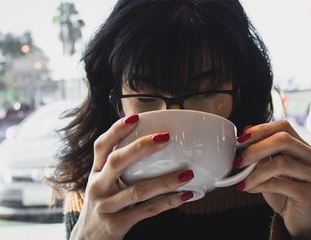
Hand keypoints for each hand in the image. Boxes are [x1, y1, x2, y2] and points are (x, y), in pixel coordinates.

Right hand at [70, 115, 193, 239]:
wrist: (88, 239)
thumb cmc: (103, 203)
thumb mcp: (103, 182)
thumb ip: (119, 165)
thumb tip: (150, 141)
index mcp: (96, 172)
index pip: (102, 146)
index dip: (117, 130)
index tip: (135, 117)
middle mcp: (98, 187)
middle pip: (117, 162)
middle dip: (141, 147)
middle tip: (166, 137)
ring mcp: (106, 207)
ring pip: (138, 190)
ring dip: (165, 181)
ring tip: (187, 173)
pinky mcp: (117, 224)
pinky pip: (147, 211)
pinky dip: (168, 202)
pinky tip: (185, 195)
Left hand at [235, 120, 310, 239]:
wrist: (299, 220)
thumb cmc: (283, 191)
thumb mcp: (269, 168)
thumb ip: (262, 151)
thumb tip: (246, 130)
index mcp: (303, 146)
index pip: (283, 126)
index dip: (260, 130)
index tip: (240, 140)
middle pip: (283, 139)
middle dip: (256, 149)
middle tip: (238, 161)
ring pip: (280, 163)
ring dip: (255, 172)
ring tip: (242, 181)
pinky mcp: (310, 194)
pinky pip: (279, 184)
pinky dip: (259, 185)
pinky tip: (249, 189)